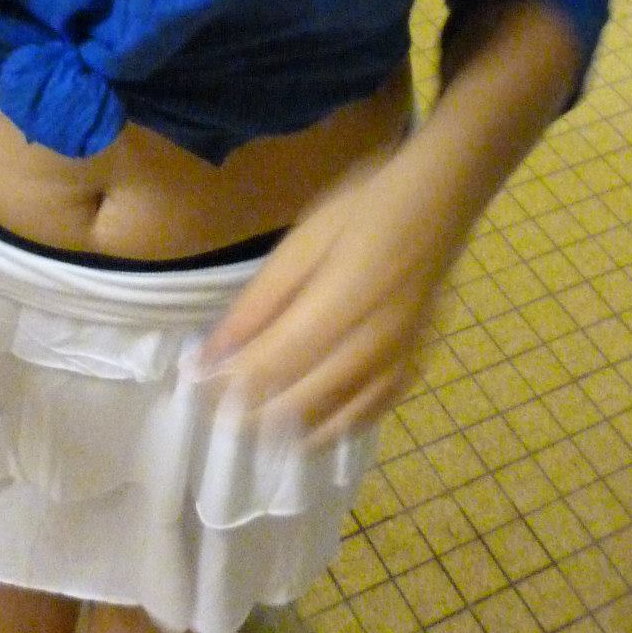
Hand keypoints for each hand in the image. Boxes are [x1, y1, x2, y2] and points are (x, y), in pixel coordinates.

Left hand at [197, 146, 461, 446]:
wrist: (437, 202)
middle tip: (218, 409)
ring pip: (337, 417)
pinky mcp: (415, 364)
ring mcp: (397, 361)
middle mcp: (369, 345)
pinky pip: (374, 412)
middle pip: (301, 401)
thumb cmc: (363, 209)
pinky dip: (339, 426)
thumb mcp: (303, 240)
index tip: (195, 384)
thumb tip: (215, 348)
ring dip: (292, 430)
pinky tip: (317, 427)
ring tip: (257, 428)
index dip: (229, 383)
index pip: (272, 366)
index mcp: (337, 306)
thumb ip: (260, 300)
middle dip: (252, 413)